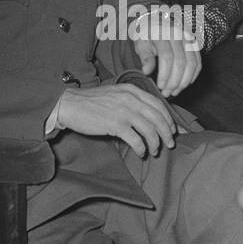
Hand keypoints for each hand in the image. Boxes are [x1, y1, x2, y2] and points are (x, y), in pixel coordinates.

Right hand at [56, 83, 178, 157]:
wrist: (68, 104)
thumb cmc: (91, 102)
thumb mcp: (115, 94)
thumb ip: (133, 101)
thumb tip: (151, 117)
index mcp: (132, 90)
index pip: (159, 105)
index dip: (169, 119)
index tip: (173, 130)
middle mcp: (131, 99)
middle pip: (158, 118)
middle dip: (167, 133)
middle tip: (170, 144)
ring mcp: (124, 112)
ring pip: (150, 130)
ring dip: (155, 143)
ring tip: (154, 151)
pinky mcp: (115, 124)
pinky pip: (136, 140)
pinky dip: (142, 148)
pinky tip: (141, 153)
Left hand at [133, 9, 200, 96]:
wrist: (157, 20)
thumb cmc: (147, 34)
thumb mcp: (140, 42)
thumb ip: (144, 56)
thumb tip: (146, 72)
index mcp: (162, 33)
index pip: (167, 57)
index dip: (165, 74)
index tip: (160, 86)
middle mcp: (178, 35)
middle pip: (180, 62)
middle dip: (174, 81)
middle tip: (167, 92)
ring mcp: (188, 39)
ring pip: (192, 63)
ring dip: (184, 81)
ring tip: (175, 91)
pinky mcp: (195, 45)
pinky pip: (198, 62)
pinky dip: (193, 75)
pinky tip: (186, 84)